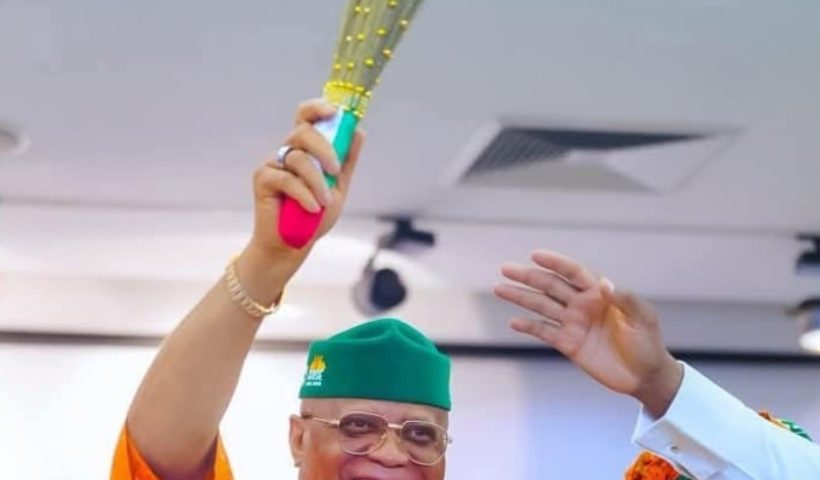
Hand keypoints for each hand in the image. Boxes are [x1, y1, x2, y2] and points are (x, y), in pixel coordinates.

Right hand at [250, 99, 364, 259]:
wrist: (293, 245)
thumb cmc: (315, 216)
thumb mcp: (338, 188)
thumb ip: (346, 161)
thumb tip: (359, 131)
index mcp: (306, 149)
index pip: (307, 117)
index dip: (317, 107)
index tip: (333, 111)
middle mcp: (288, 152)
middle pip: (303, 131)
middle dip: (324, 148)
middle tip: (334, 170)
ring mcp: (273, 164)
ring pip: (298, 157)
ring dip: (316, 181)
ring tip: (324, 202)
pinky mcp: (262, 179)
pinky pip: (286, 178)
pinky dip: (303, 194)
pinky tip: (312, 207)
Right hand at [494, 250, 682, 415]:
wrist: (645, 375)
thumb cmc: (647, 342)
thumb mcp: (643, 317)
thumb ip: (625, 299)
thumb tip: (605, 284)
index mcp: (599, 293)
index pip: (573, 272)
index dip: (555, 263)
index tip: (535, 255)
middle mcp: (582, 304)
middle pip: (550, 286)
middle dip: (528, 276)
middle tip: (505, 269)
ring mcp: (573, 323)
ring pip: (542, 305)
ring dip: (521, 297)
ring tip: (499, 288)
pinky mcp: (568, 344)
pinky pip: (544, 332)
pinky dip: (528, 327)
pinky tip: (514, 322)